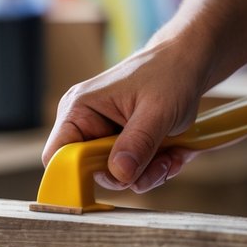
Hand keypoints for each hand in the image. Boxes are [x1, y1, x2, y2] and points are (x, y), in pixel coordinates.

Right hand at [42, 38, 209, 192]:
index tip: (110, 182)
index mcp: (80, 110)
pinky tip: (173, 153)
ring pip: (117, 177)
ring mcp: (106, 137)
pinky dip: (156, 169)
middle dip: (128, 176)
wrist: (189, 64)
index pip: (57, 156)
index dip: (73, 178)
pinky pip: (134, 173)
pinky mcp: (125, 146)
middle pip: (91, 174)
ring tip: (170, 155)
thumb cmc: (169, 74)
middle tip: (159, 164)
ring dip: (148, 174)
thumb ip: (137, 143)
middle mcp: (87, 126)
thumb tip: (119, 174)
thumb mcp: (157, 110)